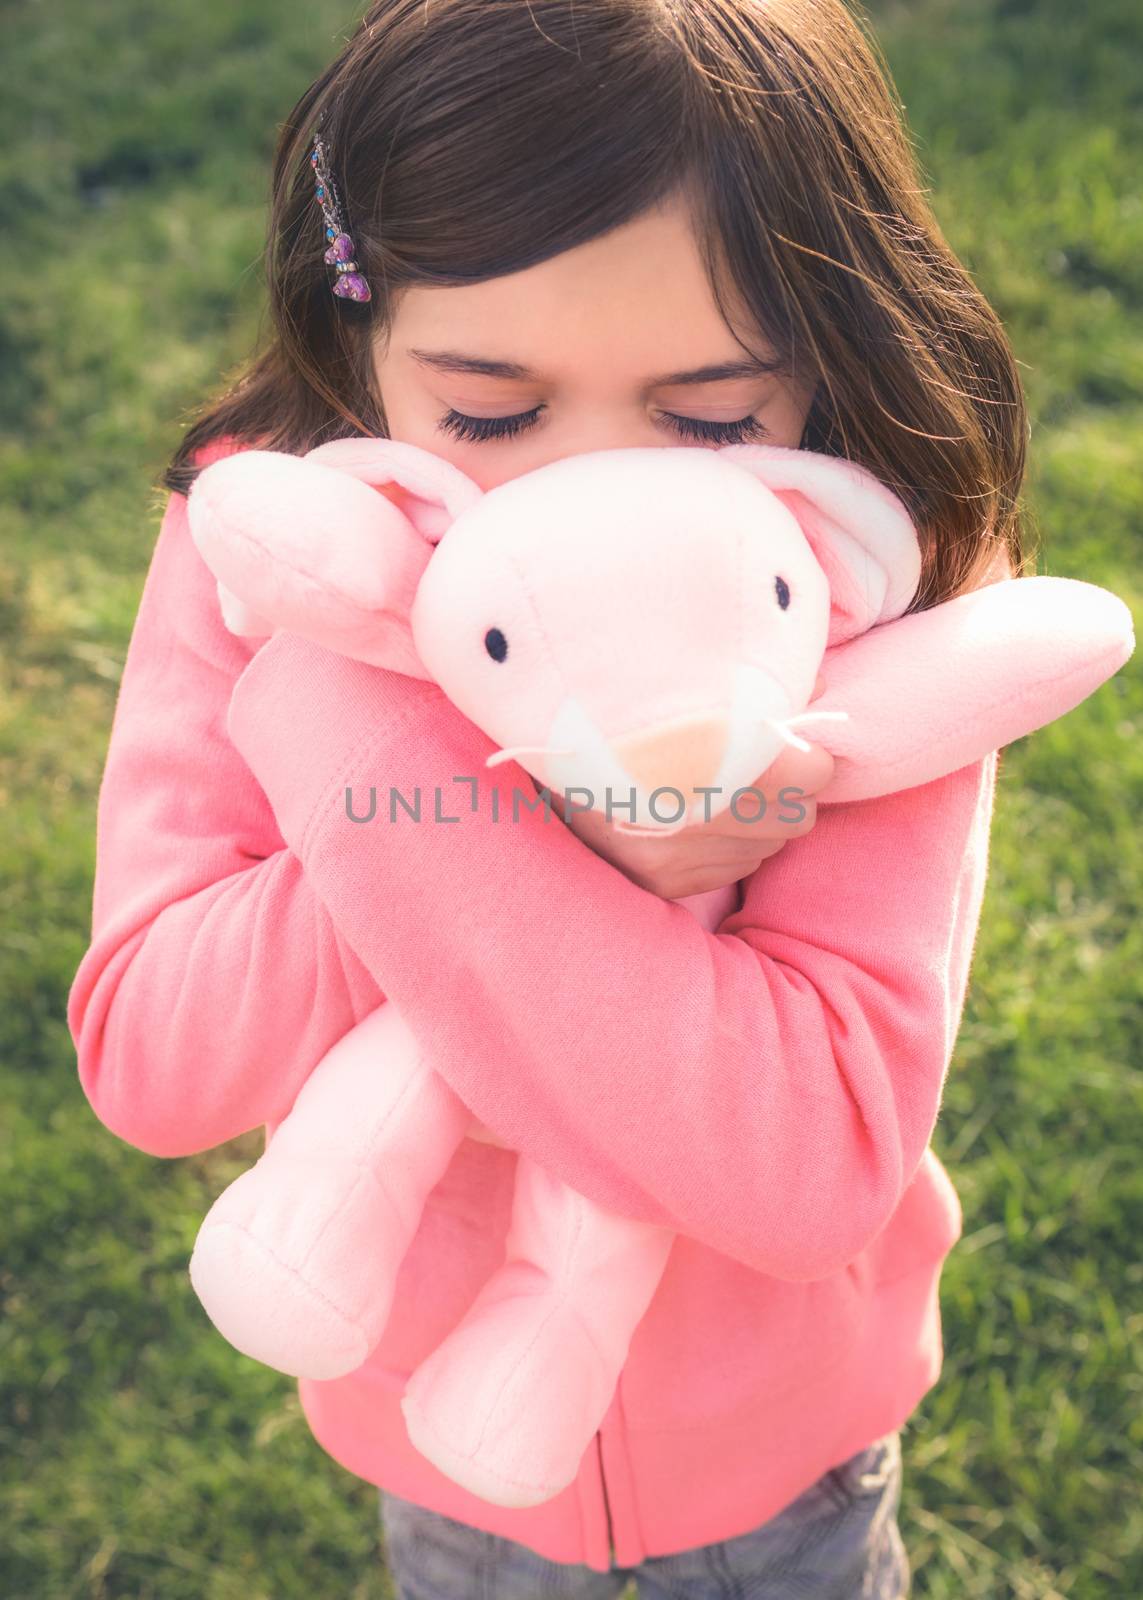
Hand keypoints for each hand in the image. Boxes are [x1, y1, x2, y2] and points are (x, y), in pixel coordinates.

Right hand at [549, 676, 835, 899]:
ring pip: (766, 848)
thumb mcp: (684, 684)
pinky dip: (727, 848)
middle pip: (797, 818)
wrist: (536, 764)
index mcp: (710, 753)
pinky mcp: (661, 882)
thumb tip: (820, 689)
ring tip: (720, 790)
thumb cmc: (620, 714)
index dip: (807, 755)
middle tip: (762, 768)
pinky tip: (694, 819)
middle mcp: (697, 814)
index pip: (812, 772)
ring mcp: (676, 856)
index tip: (790, 742)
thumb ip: (757, 685)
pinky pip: (733, 870)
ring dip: (757, 823)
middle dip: (789, 794)